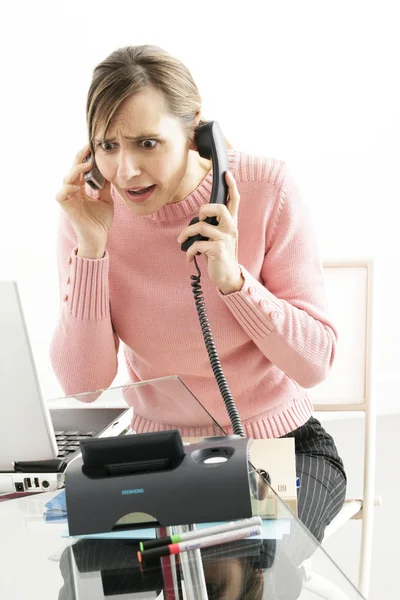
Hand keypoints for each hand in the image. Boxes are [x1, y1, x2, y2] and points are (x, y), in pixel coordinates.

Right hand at [56, 144, 113, 257]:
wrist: (98, 239)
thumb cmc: (100, 221)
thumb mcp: (106, 200)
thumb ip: (105, 187)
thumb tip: (111, 172)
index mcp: (81, 190)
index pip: (80, 170)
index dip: (84, 158)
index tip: (92, 148)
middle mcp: (73, 193)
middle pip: (72, 171)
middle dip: (79, 158)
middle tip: (88, 148)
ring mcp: (69, 200)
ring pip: (66, 180)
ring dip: (75, 170)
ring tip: (87, 164)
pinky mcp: (67, 209)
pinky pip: (61, 195)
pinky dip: (67, 188)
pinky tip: (77, 185)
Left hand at [177, 171, 243, 293]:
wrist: (227, 277)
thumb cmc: (219, 256)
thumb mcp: (216, 239)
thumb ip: (211, 227)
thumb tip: (197, 221)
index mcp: (231, 224)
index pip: (234, 201)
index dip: (231, 186)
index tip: (227, 174)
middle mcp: (231, 229)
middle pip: (219, 208)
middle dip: (204, 210)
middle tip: (198, 221)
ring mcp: (226, 239)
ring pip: (201, 226)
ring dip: (187, 234)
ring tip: (182, 242)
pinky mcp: (219, 250)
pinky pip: (197, 244)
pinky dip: (189, 251)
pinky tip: (189, 257)